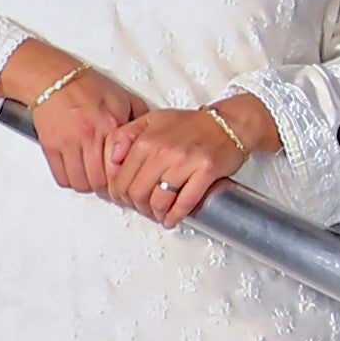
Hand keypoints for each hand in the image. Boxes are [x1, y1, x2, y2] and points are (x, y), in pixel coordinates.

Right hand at [0, 41, 144, 196]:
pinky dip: (70, 180)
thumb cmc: (90, 87)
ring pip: (81, 183)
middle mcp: (90, 136)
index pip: (121, 168)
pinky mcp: (50, 146)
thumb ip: (140, 119)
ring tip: (94, 177)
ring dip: (89, 184)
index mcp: (112, 126)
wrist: (55, 78)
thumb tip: (153, 139)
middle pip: (101, 181)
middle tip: (110, 185)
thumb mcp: (125, 98)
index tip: (125, 181)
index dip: (125, 180)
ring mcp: (68, 143)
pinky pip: (62, 177)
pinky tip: (77, 172)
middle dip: (107, 188)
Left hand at [105, 98, 270, 227]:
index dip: (120, 194)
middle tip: (142, 209)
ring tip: (158, 214)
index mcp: (146, 139)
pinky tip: (172, 220)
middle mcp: (163, 151)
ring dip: (156, 213)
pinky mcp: (206, 172)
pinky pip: (186, 201)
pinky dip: (176, 216)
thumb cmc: (191, 125)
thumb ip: (126, 136)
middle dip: (137, 206)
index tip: (125, 200)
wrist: (228, 123)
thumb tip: (112, 159)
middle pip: (137, 192)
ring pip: (159, 200)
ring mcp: (185, 162)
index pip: (122, 177)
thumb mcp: (152, 120)